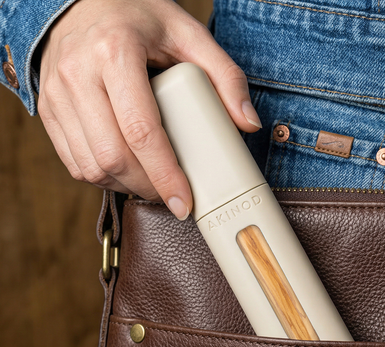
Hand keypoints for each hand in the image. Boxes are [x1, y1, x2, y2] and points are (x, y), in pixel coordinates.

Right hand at [38, 0, 260, 219]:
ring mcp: (57, 96)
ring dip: (126, 186)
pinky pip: (75, 163)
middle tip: (173, 193)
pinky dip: (104, 178)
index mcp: (115, 52)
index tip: (184, 202)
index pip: (141, 130)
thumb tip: (248, 123)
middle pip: (114, 157)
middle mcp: (78, 75)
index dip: (165, 175)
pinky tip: (126, 172)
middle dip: (148, 187)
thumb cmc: (136, 18)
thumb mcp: (187, 34)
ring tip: (152, 183)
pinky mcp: (49, 112)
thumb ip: (224, 76)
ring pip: (92, 167)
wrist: (77, 5)